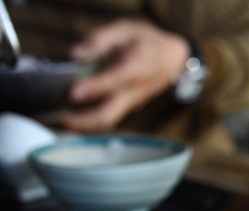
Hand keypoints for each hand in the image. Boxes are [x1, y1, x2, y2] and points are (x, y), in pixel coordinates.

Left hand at [61, 19, 188, 131]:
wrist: (173, 60)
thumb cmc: (149, 43)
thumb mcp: (126, 30)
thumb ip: (100, 39)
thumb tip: (76, 53)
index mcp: (136, 67)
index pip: (114, 81)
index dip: (93, 88)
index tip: (72, 92)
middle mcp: (133, 90)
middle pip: (109, 114)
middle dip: (83, 121)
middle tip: (59, 119)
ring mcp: (130, 102)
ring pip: (107, 121)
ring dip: (83, 126)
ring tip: (58, 122)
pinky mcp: (126, 107)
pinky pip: (108, 118)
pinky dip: (88, 122)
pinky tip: (71, 117)